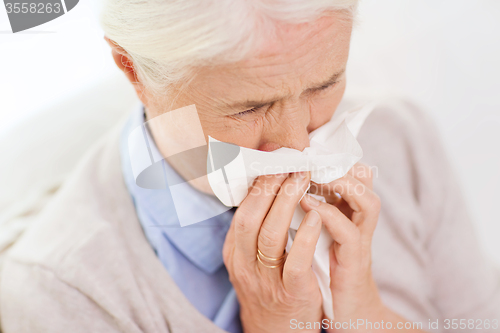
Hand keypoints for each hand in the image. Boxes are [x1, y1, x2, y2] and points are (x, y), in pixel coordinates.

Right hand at [223, 172, 322, 332]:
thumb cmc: (270, 287)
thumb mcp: (252, 259)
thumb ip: (256, 230)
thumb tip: (267, 188)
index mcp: (234, 253)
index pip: (241, 211)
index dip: (258, 184)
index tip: (275, 160)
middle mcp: (244, 265)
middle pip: (251, 218)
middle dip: (270, 186)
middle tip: (290, 162)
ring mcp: (266, 281)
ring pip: (270, 236)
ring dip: (288, 202)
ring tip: (304, 178)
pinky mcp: (291, 294)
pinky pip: (295, 262)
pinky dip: (306, 236)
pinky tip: (318, 215)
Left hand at [301, 163, 383, 329]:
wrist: (347, 314)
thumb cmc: (326, 271)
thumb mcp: (317, 235)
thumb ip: (308, 211)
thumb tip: (283, 187)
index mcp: (349, 213)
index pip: (354, 174)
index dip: (335, 156)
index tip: (305, 147)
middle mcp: (359, 223)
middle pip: (366, 181)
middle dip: (338, 163)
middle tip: (307, 154)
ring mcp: (360, 243)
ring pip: (368, 201)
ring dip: (340, 183)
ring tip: (308, 175)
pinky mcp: (354, 264)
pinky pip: (349, 234)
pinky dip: (329, 216)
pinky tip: (307, 206)